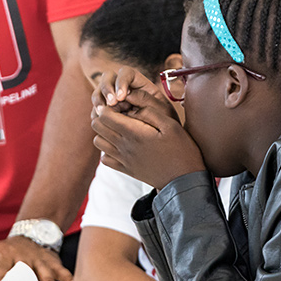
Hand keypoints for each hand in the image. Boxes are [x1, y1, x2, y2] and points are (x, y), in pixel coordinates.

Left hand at [0, 236, 72, 280]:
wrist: (27, 235)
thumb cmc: (1, 250)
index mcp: (4, 257)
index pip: (2, 267)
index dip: (2, 275)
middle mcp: (22, 258)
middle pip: (25, 269)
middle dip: (29, 279)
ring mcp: (38, 260)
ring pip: (44, 270)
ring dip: (49, 279)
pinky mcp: (51, 261)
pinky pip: (60, 269)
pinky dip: (67, 276)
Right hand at [90, 67, 177, 122]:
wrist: (161, 142)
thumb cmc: (166, 123)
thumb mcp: (161, 110)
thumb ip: (146, 99)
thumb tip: (127, 94)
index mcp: (139, 83)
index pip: (126, 72)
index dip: (120, 81)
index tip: (121, 97)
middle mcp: (124, 88)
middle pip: (108, 77)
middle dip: (106, 89)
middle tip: (110, 104)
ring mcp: (114, 99)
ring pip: (99, 92)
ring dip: (98, 100)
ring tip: (101, 113)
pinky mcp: (107, 112)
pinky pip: (97, 108)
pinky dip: (96, 113)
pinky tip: (101, 122)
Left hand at [91, 68, 204, 188]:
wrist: (183, 180)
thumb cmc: (181, 149)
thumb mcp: (171, 124)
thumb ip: (149, 110)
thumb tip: (131, 101)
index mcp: (134, 133)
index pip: (105, 115)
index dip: (109, 106)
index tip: (121, 104)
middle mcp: (124, 147)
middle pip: (97, 126)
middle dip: (103, 116)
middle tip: (118, 113)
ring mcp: (123, 160)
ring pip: (98, 142)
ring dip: (104, 132)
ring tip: (118, 127)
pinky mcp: (126, 170)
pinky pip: (104, 158)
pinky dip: (108, 149)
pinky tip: (121, 144)